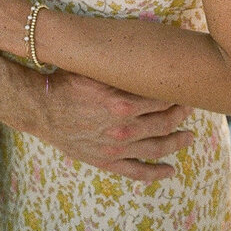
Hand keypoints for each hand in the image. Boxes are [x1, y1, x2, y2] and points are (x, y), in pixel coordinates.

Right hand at [36, 71, 193, 181]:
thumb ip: (120, 68)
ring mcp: (115, 148)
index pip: (159, 100)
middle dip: (180, 115)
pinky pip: (136, 171)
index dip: (175, 96)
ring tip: (189, 137)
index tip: (184, 90)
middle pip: (162, 122)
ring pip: (155, 147)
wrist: (41, 108)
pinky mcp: (106, 161)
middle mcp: (122, 128)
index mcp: (121, 102)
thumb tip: (145, 56)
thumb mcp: (95, 69)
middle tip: (190, 108)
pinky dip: (156, 173)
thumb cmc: (67, 82)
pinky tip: (170, 170)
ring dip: (175, 142)